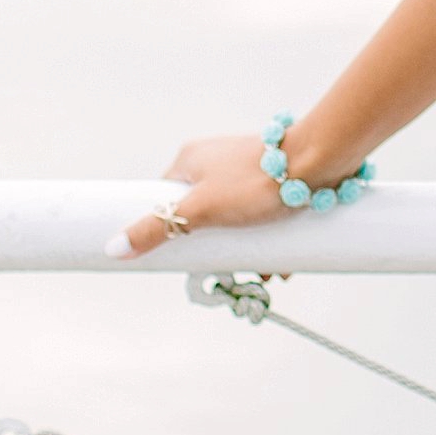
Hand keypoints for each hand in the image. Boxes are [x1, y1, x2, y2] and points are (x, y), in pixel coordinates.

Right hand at [106, 133, 297, 259]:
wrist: (322, 159)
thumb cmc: (256, 181)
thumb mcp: (200, 210)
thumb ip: (157, 229)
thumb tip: (113, 248)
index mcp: (191, 159)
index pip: (165, 197)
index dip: (170, 228)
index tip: (179, 257)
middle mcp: (218, 159)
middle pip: (204, 213)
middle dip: (217, 248)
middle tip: (230, 273)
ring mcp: (249, 168)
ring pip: (238, 218)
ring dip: (248, 250)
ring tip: (264, 275)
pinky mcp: (278, 179)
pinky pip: (265, 214)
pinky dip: (269, 239)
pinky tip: (283, 263)